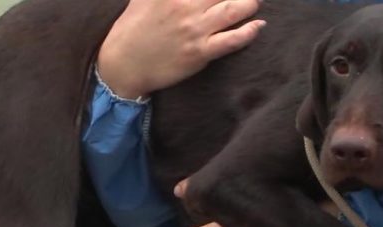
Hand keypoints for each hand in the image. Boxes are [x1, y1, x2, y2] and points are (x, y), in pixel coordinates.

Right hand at [98, 0, 265, 98]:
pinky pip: (232, 40)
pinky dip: (249, 32)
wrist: (123, 65)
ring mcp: (194, 30)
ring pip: (234, 10)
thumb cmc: (132, 29)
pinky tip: (258, 25)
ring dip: (250, 3)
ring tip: (255, 2)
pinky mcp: (200, 52)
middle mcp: (185, 6)